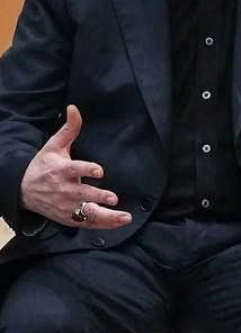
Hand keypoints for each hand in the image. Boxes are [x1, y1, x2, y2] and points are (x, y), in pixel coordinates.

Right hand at [19, 105, 131, 228]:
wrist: (22, 190)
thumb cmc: (43, 166)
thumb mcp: (53, 146)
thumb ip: (69, 129)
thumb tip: (74, 108)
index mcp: (60, 171)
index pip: (74, 170)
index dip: (86, 170)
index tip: (99, 171)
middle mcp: (63, 190)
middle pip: (81, 195)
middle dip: (97, 197)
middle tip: (113, 198)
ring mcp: (66, 206)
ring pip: (86, 213)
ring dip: (106, 216)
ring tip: (125, 217)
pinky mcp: (68, 217)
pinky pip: (86, 223)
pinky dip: (102, 225)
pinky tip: (119, 223)